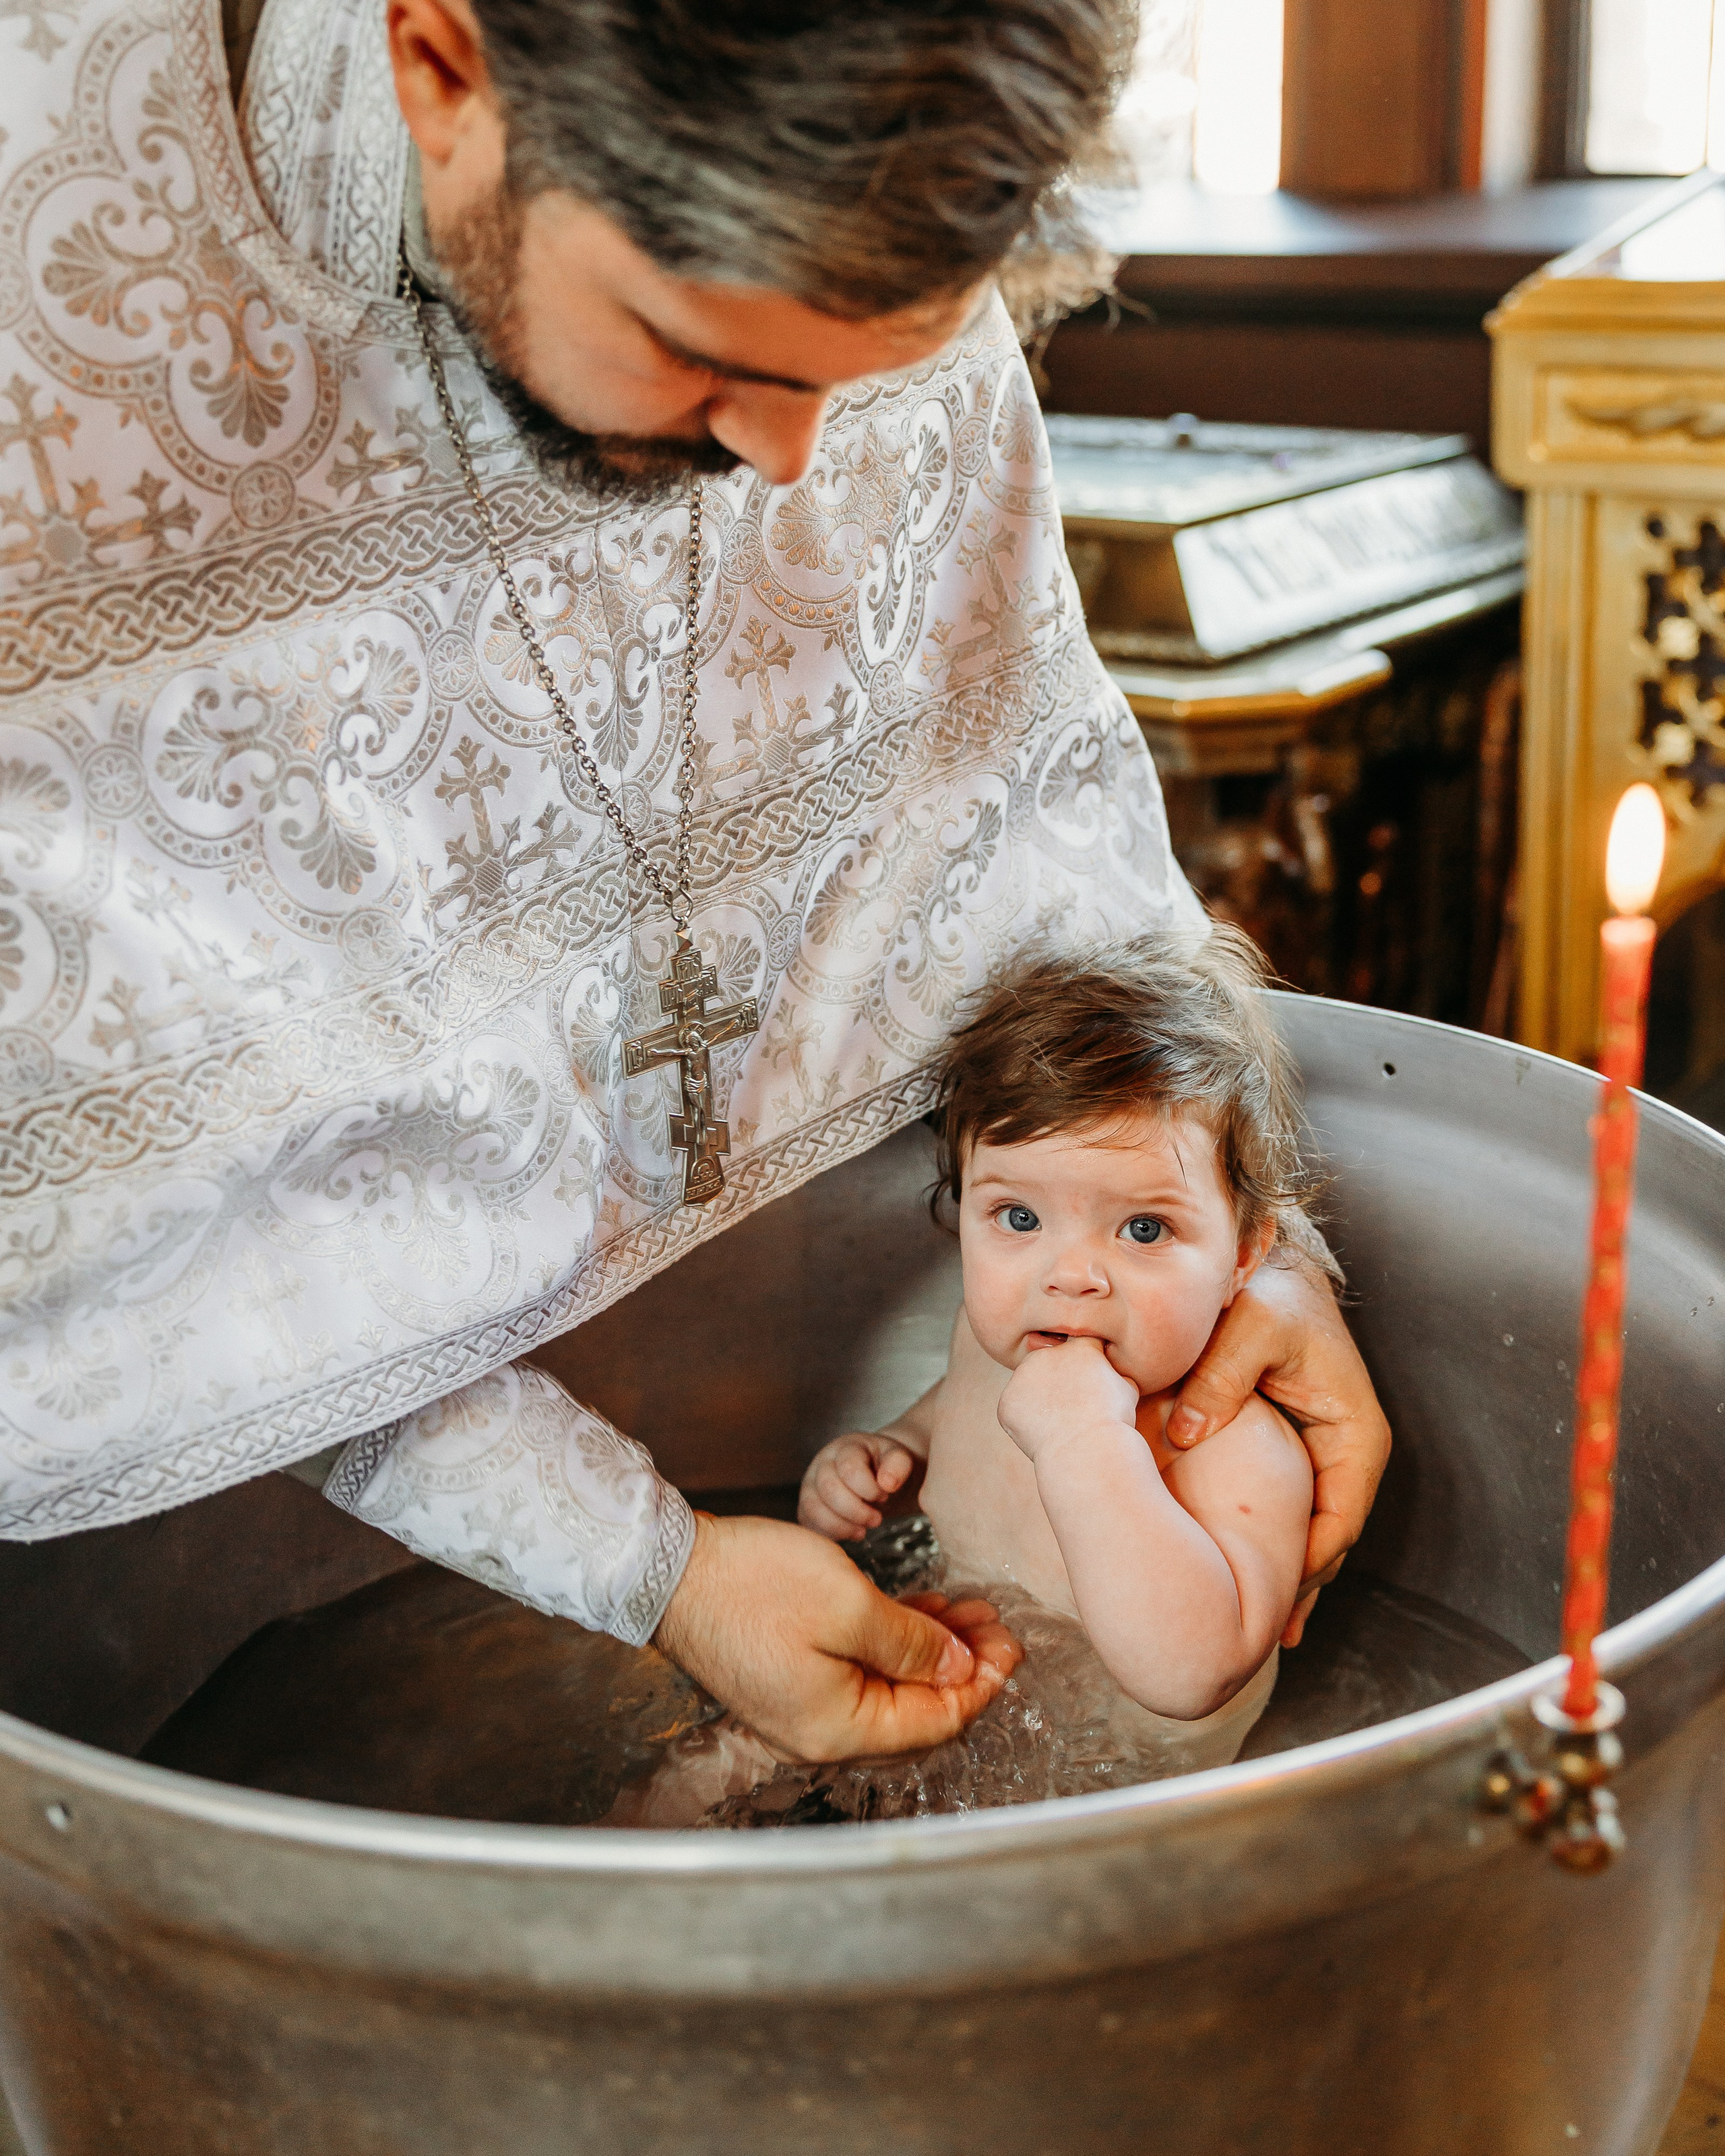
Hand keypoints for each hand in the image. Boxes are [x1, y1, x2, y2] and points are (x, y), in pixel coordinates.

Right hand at [653, 1513, 1021, 1763]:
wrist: (671, 1569)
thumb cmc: (753, 1583)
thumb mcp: (850, 1605)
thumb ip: (913, 1645)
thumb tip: (961, 1671)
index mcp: (840, 1728)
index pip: (938, 1721)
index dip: (983, 1683)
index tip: (1012, 1643)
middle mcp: (823, 1732)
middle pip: (918, 1710)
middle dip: (964, 1664)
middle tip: (995, 1620)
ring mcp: (804, 1708)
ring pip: (891, 1687)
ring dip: (933, 1649)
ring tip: (967, 1607)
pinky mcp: (792, 1678)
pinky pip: (860, 1671)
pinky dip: (895, 1644)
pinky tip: (922, 1611)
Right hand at [799, 1430, 918, 1539]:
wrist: (875, 1473)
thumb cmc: (885, 1466)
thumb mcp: (899, 1458)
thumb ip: (898, 1465)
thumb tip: (887, 1483)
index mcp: (847, 1447)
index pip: (850, 1468)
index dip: (869, 1489)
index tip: (884, 1495)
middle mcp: (823, 1462)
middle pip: (829, 1488)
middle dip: (856, 1511)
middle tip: (877, 1519)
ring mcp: (811, 1483)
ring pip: (813, 1507)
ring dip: (842, 1526)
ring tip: (862, 1530)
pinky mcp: (806, 1504)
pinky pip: (808, 1522)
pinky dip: (831, 1533)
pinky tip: (850, 1532)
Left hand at [996, 1335, 1137, 1462]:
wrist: (1086, 1449)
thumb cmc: (1113, 1422)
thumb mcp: (1128, 1390)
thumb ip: (1114, 1374)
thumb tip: (1111, 1374)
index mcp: (1079, 1347)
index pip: (1080, 1345)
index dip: (1086, 1365)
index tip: (1090, 1383)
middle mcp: (1046, 1354)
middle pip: (1049, 1363)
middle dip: (1057, 1380)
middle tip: (1071, 1407)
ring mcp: (1022, 1377)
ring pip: (1029, 1385)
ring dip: (1039, 1399)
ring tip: (1059, 1423)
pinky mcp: (1007, 1401)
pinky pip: (1015, 1409)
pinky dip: (1025, 1421)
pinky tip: (1043, 1433)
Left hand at [1166, 1256, 1389, 1644]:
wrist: (1270, 1268)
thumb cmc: (1271, 1293)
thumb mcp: (1252, 1327)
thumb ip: (1222, 1378)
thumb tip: (1186, 1434)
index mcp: (1354, 1435)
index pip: (1338, 1521)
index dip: (1306, 1567)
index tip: (1271, 1606)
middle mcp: (1344, 1453)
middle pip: (1325, 1540)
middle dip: (1297, 1587)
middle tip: (1258, 1639)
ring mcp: (1320, 1456)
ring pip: (1305, 1529)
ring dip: (1284, 1573)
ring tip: (1254, 1630)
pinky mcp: (1291, 1452)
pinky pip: (1284, 1507)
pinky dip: (1267, 1540)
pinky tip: (1237, 1571)